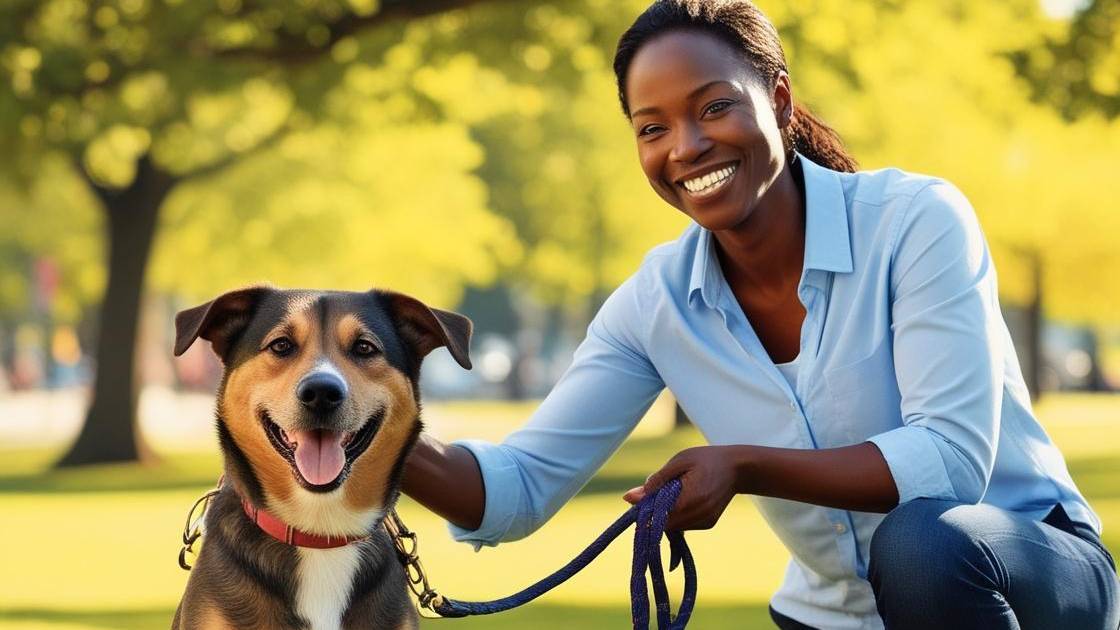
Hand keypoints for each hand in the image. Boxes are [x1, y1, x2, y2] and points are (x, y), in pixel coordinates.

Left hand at [622, 445, 744, 530]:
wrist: (738, 468)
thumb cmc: (706, 459)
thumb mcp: (679, 462)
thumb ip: (656, 481)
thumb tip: (630, 497)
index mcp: (691, 499)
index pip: (659, 516)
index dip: (646, 510)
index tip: (642, 500)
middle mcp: (700, 515)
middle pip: (665, 524)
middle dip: (656, 512)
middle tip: (658, 492)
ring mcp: (705, 521)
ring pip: (674, 526)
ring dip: (667, 514)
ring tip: (676, 491)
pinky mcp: (709, 524)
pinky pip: (685, 525)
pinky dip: (679, 515)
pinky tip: (685, 498)